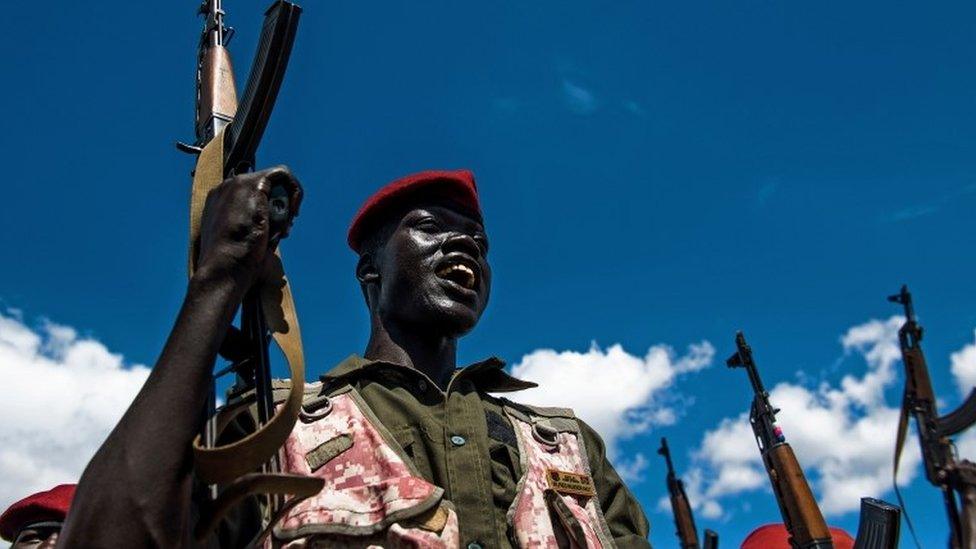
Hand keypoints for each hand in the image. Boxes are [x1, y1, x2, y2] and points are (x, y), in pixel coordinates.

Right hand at [195, 165, 302, 287]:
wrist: (223, 269)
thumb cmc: (234, 265)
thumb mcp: (242, 242)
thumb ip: (255, 228)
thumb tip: (277, 230)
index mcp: (219, 203)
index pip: (253, 195)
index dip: (271, 209)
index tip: (279, 230)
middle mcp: (225, 189)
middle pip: (265, 186)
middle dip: (282, 207)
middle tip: (285, 230)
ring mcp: (235, 185)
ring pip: (274, 180)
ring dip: (287, 203)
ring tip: (284, 229)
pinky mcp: (251, 186)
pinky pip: (281, 174)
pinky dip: (294, 189)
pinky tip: (294, 211)